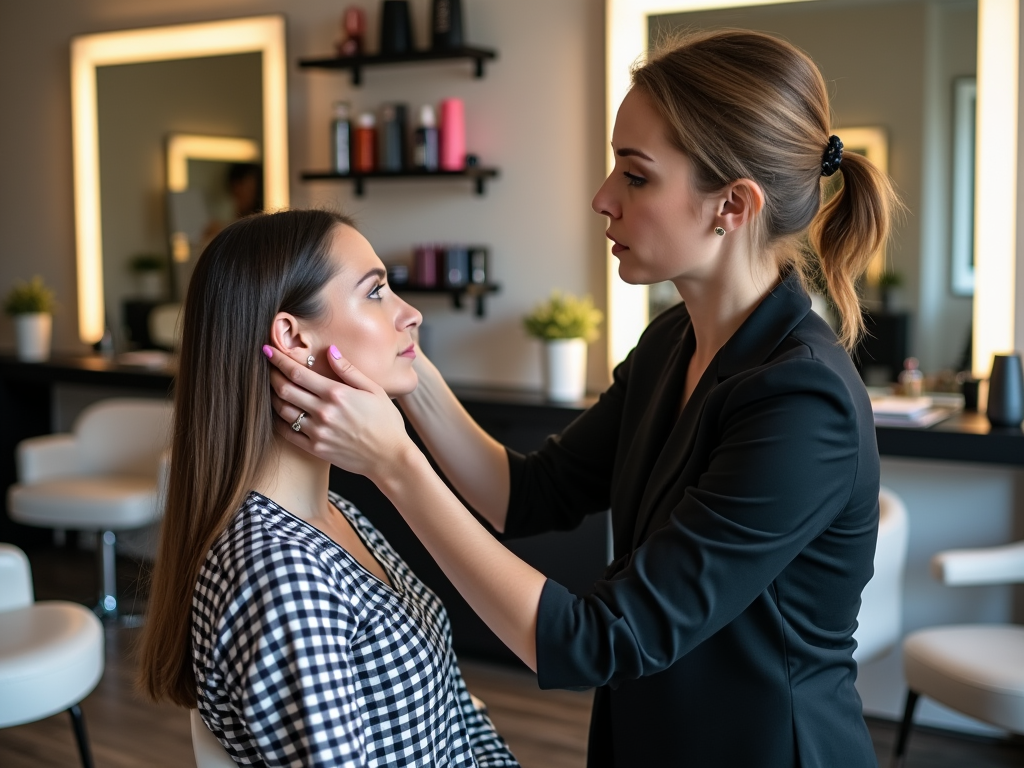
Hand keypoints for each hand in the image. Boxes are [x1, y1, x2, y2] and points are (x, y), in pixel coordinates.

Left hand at [264, 344, 414, 478]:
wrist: (389, 457)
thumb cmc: (386, 421)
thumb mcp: (374, 390)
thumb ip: (349, 370)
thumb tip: (330, 350)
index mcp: (337, 394)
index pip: (298, 373)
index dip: (279, 360)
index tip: (267, 350)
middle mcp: (323, 412)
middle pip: (285, 390)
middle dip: (271, 375)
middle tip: (266, 367)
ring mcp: (317, 432)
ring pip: (282, 410)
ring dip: (273, 397)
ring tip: (271, 388)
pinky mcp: (315, 448)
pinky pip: (287, 433)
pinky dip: (278, 421)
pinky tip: (278, 413)